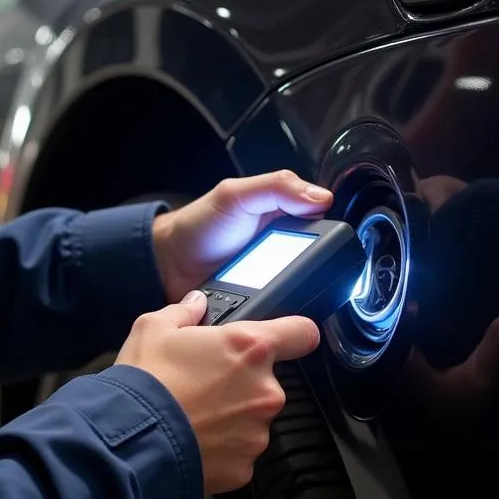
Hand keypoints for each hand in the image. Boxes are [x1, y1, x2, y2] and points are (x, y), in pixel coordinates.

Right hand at [115, 291, 320, 492]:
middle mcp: (264, 390)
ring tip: (192, 415)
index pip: (301, 333)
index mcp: (249, 348)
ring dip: (230, 416)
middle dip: (240, 382)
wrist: (131, 441)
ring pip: (251, 417)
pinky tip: (192, 439)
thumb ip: (183, 312)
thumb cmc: (145, 383)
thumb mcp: (153, 328)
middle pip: (266, 381)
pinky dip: (221, 447)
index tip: (288, 339)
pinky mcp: (245, 466)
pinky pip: (238, 451)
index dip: (294, 334)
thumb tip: (195, 304)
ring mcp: (257, 431)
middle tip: (202, 384)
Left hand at [151, 171, 332, 302]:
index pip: (325, 225)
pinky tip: (271, 306)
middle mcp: (286, 250)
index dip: (330, 233)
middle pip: (318, 264)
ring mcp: (276, 279)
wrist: (168, 266)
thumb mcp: (235, 195)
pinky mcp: (265, 304)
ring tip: (274, 287)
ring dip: (297, 295)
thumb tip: (321, 197)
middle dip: (312, 270)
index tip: (324, 239)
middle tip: (288, 266)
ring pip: (304, 292)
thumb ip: (276, 187)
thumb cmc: (198, 225)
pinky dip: (278, 311)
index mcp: (286, 217)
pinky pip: (282, 310)